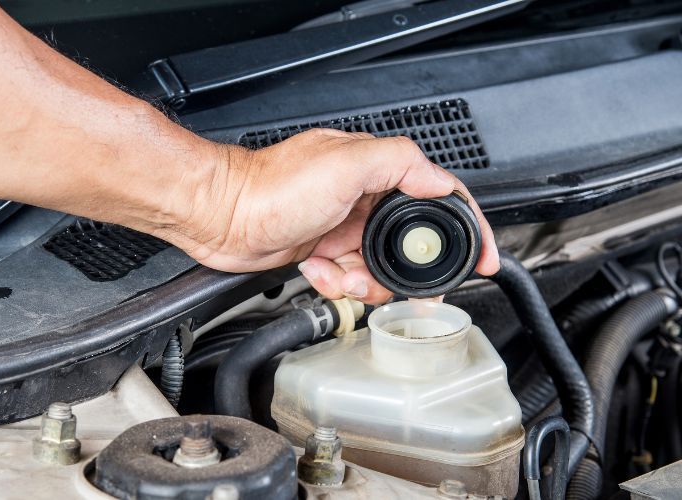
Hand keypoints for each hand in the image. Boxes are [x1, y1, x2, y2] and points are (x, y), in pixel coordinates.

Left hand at [156, 129, 498, 303]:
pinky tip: (318, 270)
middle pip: (410, 243)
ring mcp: (342, 226)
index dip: (467, 227)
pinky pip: (348, 277)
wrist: (221, 216)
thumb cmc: (271, 187)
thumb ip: (399, 164)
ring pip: (379, 267)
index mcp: (376, 173)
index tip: (483, 257)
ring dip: (365, 280)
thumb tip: (441, 181)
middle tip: (396, 285)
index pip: (439, 196)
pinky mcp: (322, 250)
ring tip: (341, 274)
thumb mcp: (344, 163)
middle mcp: (362, 199)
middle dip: (404, 271)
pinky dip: (337, 282)